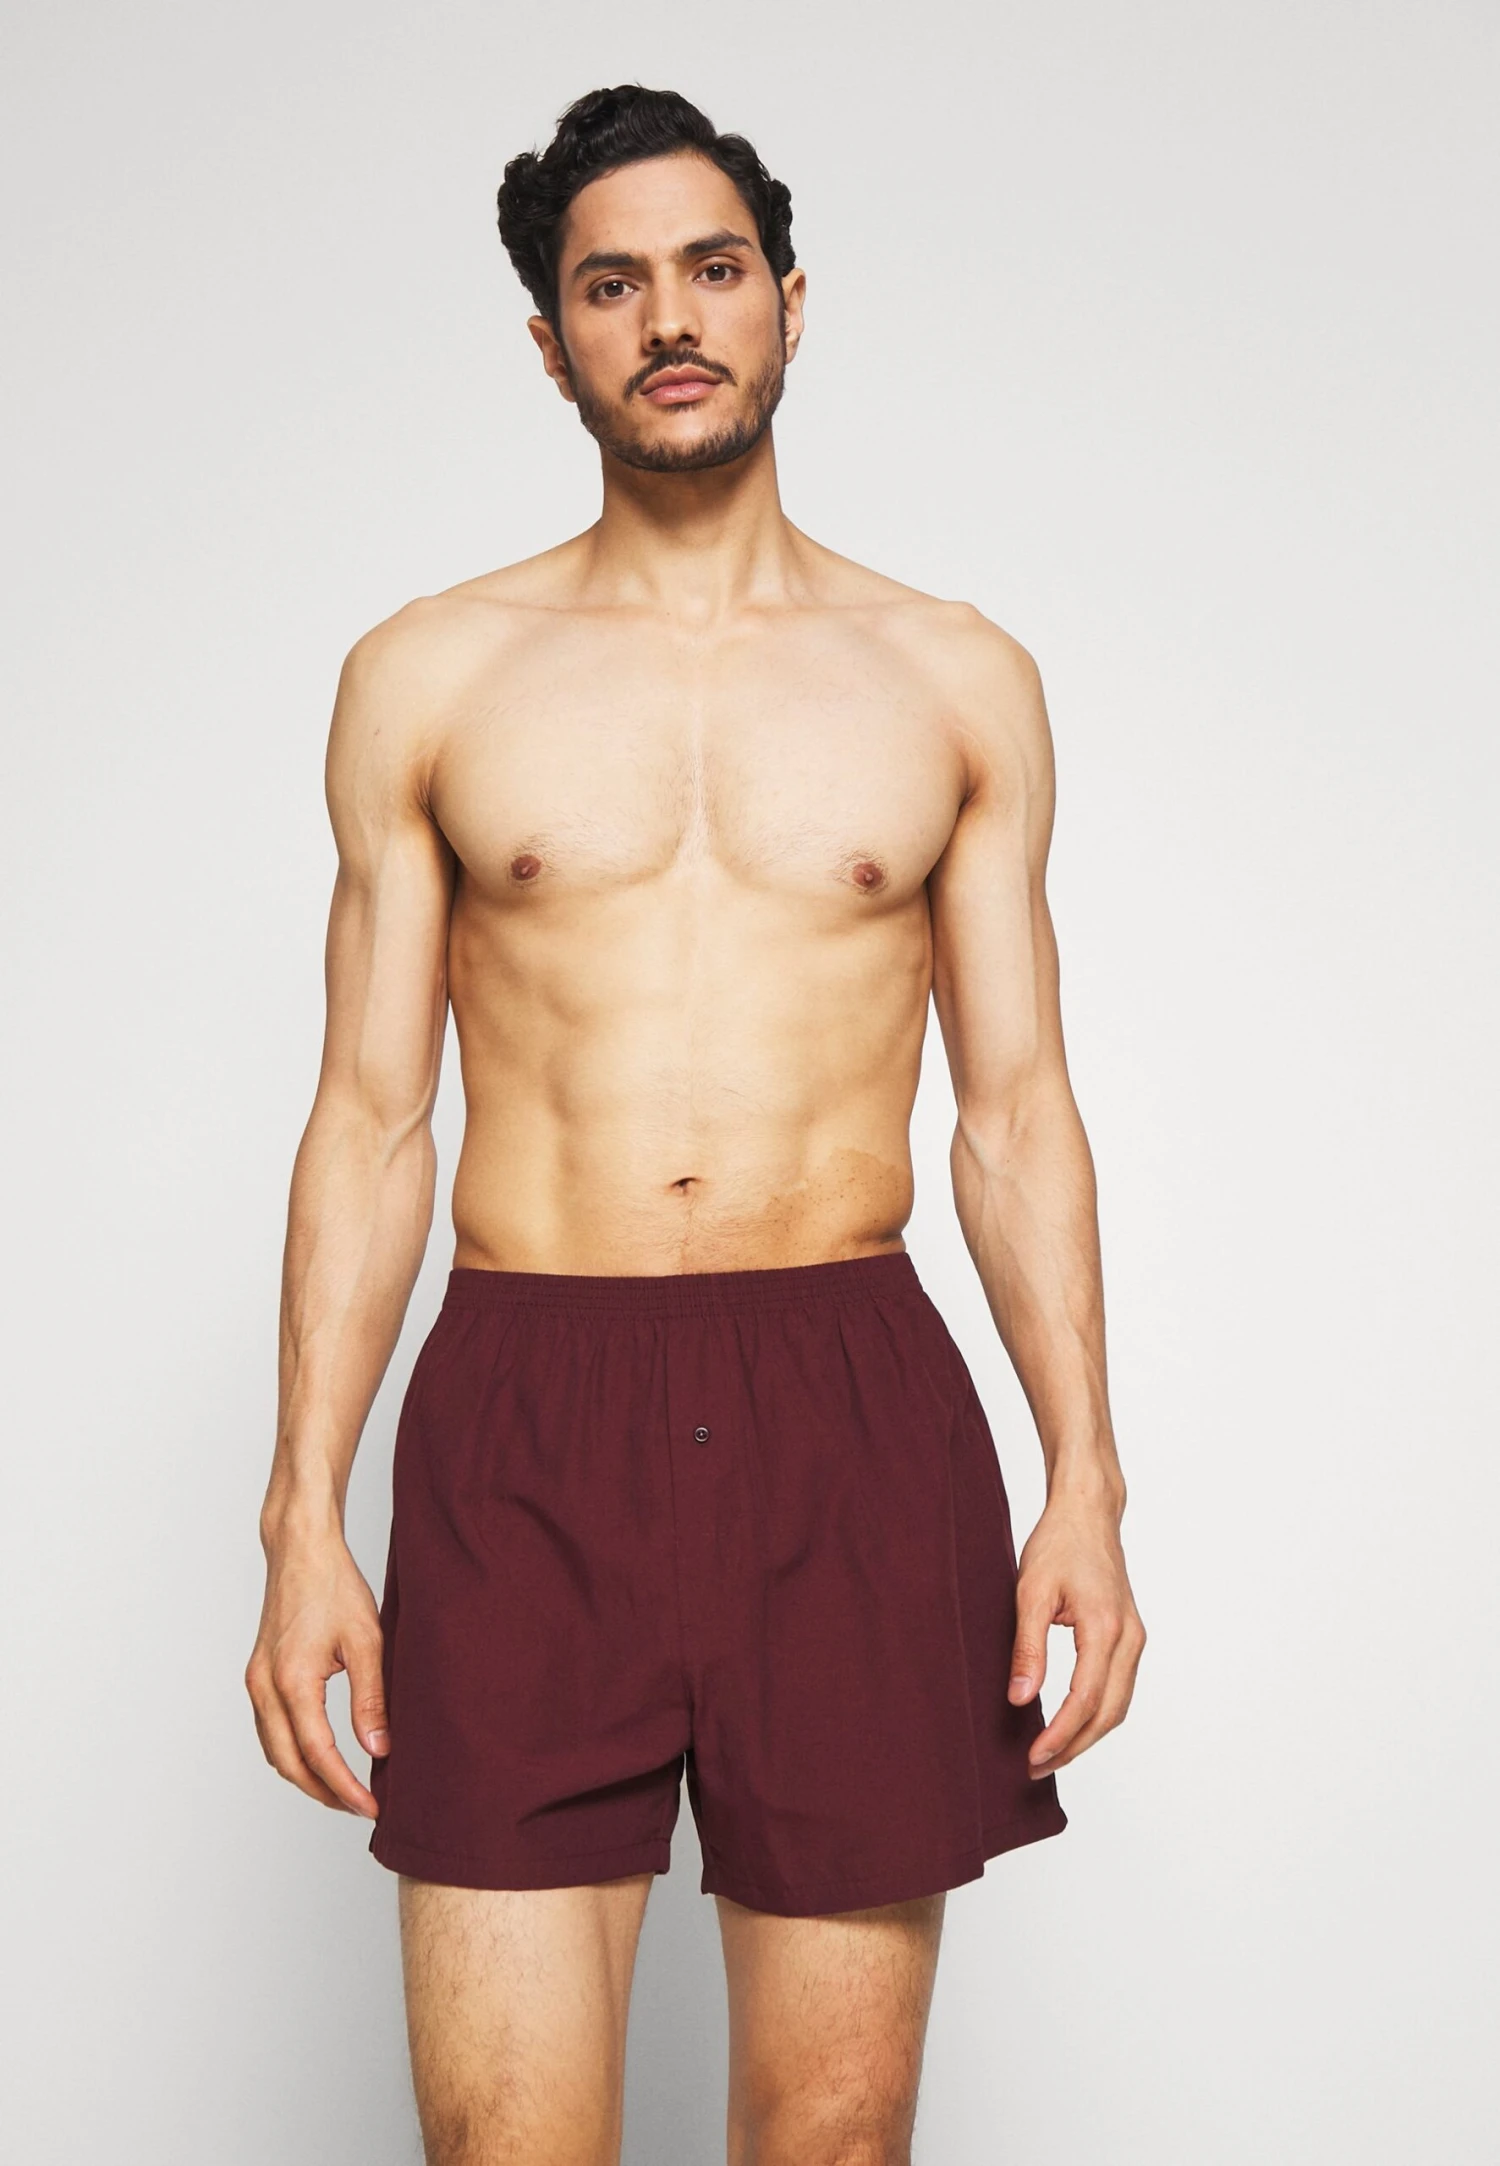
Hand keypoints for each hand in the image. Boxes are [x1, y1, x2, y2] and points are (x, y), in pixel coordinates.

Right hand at [245, 1529, 388, 1817]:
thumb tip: (379, 1750)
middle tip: (360, 1807)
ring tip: (345, 1790)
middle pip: (288, 1763)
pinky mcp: (258, 1675)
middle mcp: (264, 1686)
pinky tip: (320, 1757)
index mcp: (291, 1680)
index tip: (371, 1807)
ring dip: (306, 1777)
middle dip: (324, 1793)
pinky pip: (270, 1730)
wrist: (301, 1550)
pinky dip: (293, 1753)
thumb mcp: (366, 1640)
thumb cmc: (334, 1586)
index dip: (345, 1787)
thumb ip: (372, 1698)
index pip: (318, 1754)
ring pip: (275, 1751)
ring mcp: (256, 1682)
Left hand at [1007, 1495, 1145, 1776]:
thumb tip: (1019, 1699)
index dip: (1060, 1735)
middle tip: (1036, 1767)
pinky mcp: (1130, 1635)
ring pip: (1118, 1706)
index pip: (1084, 1700)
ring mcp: (1134, 1638)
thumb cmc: (1058, 1544)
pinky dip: (1097, 1713)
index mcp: (1105, 1628)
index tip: (1033, 1758)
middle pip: (1108, 1713)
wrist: (1088, 1513)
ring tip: (1050, 1754)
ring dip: (1087, 1735)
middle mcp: (1129, 1638)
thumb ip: (1027, 1648)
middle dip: (1074, 1746)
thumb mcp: (1030, 1592)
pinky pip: (1119, 1688)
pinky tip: (1071, 1723)